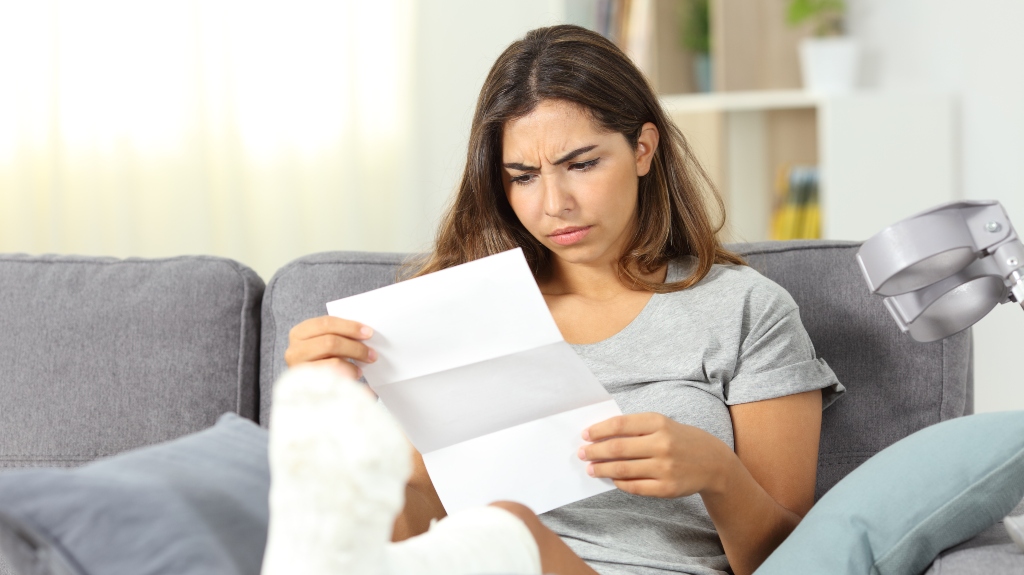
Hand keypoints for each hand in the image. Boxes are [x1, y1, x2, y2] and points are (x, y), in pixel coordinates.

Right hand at [284, 315, 376, 379]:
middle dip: (355, 346)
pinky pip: (334, 378)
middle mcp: (294, 350)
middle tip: (372, 353)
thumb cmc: (321, 358)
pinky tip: (355, 373)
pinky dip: (348, 374)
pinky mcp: (307, 386)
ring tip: (364, 363)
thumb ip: (339, 335)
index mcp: (299, 332)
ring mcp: (299, 369)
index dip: (349, 326)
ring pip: (333, 361)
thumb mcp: (325, 342)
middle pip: (330, 342)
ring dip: (353, 362)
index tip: (368, 332)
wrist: (307, 388)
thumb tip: (365, 333)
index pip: (326, 323)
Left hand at [579, 412, 733, 498]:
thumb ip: (636, 428)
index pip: (620, 425)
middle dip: (595, 451)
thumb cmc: (681, 440)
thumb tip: (601, 436)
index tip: (585, 435)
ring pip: (623, 470)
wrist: (713, 463)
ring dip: (602, 469)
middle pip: (617, 448)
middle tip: (582, 453)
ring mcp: (664, 468)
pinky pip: (634, 487)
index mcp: (658, 423)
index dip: (598, 430)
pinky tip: (612, 479)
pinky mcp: (666, 488)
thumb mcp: (663, 424)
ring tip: (591, 468)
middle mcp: (661, 444)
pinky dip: (619, 483)